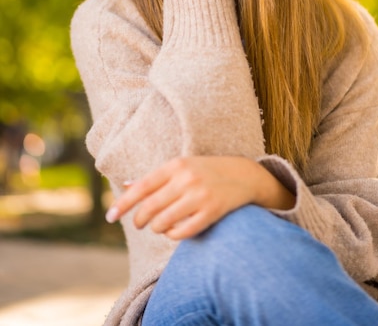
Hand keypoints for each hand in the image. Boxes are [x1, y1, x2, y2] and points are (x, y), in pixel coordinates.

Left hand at [105, 156, 294, 239]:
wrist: (244, 175)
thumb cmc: (205, 171)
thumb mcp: (181, 167)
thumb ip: (154, 178)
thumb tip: (125, 185)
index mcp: (175, 166)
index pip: (142, 187)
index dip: (123, 204)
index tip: (110, 217)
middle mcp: (186, 179)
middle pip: (149, 208)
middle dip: (139, 220)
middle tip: (139, 224)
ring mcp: (199, 195)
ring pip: (163, 222)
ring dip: (157, 228)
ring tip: (160, 225)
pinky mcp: (211, 211)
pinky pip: (181, 232)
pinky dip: (173, 235)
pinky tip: (174, 230)